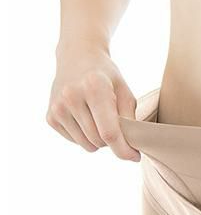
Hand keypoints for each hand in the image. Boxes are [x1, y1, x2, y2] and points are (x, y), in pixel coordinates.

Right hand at [46, 45, 139, 160]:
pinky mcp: (50, 117)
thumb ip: (130, 120)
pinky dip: (84, 136)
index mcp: (94, 88)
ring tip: (99, 119)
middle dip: (112, 141)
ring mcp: (58, 107)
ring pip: (87, 145)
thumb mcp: (125, 92)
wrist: (77, 57)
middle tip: (115, 125)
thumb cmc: (107, 78)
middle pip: (99, 141)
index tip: (135, 157)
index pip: (109, 133)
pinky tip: (84, 117)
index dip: (124, 150)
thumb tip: (130, 151)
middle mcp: (71, 97)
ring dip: (98, 140)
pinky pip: (75, 141)